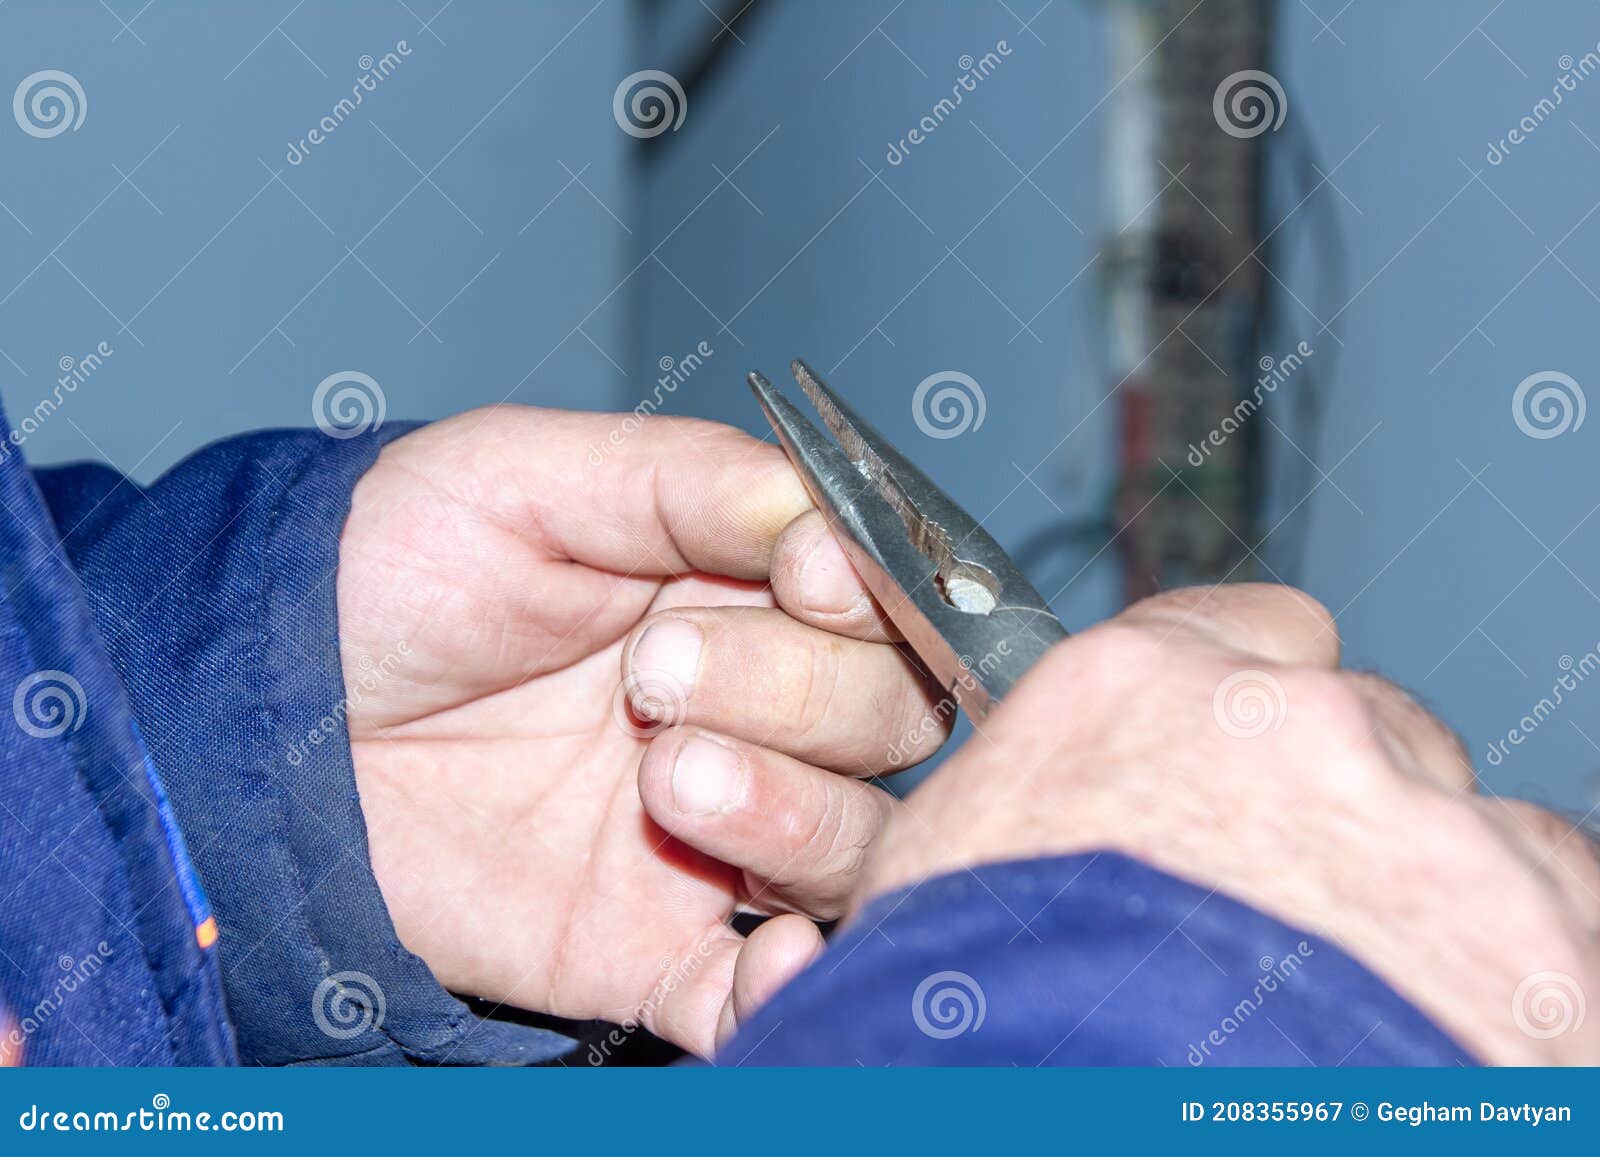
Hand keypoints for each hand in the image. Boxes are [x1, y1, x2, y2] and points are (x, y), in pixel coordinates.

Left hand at [335, 405, 942, 1055]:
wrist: (268, 715)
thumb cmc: (391, 571)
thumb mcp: (524, 475)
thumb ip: (686, 480)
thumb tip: (826, 520)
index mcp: (739, 590)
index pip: (883, 603)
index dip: (872, 597)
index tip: (806, 582)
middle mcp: (750, 712)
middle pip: (889, 720)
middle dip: (795, 693)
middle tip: (653, 676)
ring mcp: (711, 834)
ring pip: (851, 846)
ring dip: (795, 817)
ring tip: (668, 780)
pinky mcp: (650, 945)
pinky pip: (754, 987)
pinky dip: (783, 986)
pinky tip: (768, 959)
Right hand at [858, 583, 1599, 1063]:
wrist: (1076, 1128)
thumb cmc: (984, 1047)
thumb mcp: (941, 888)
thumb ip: (1032, 810)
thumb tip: (1032, 844)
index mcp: (1131, 698)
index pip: (1249, 632)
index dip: (1257, 704)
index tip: (1252, 767)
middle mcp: (1291, 730)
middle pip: (1369, 731)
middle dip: (1341, 814)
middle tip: (1287, 937)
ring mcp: (1429, 834)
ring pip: (1471, 831)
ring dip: (1431, 903)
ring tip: (1356, 1025)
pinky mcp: (1539, 950)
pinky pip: (1559, 924)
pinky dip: (1516, 981)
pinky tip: (1427, 1054)